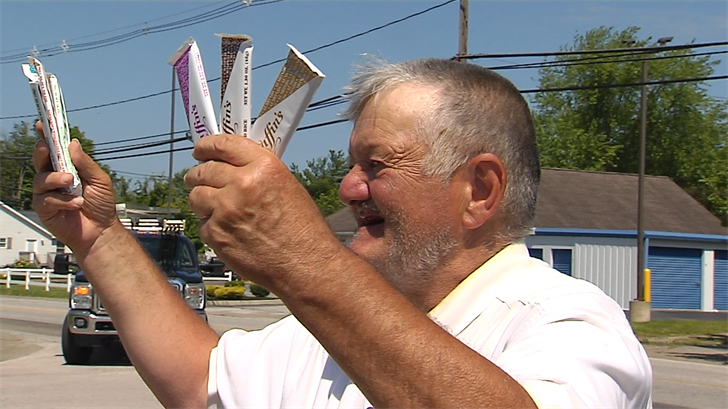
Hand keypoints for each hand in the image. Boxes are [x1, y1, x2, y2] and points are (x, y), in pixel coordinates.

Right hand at [32, 122, 117, 255]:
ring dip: (56, 178)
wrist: (102, 231)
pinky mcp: (45, 209)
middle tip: (48, 147)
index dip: (47, 136)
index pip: (54, 149)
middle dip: (42, 152)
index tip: (43, 124)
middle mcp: (54, 178)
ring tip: (70, 182)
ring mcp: (48, 193)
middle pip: (40, 160)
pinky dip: (62, 200)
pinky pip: (46, 200)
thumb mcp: (100, 180)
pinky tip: (76, 203)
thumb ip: (85, 163)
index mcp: (67, 168)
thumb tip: (72, 143)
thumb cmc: (101, 205)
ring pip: (41, 179)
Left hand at [185, 134, 339, 289]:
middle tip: (200, 178)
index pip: (223, 144)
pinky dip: (211, 226)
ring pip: (196, 196)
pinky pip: (202, 223)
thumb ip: (258, 172)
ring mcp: (226, 210)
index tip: (201, 149)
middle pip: (203, 170)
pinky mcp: (216, 234)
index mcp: (264, 168)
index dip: (207, 145)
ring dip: (202, 200)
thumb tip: (234, 166)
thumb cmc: (303, 232)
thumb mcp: (288, 187)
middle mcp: (243, 185)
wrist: (305, 266)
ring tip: (218, 208)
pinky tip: (229, 231)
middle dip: (199, 174)